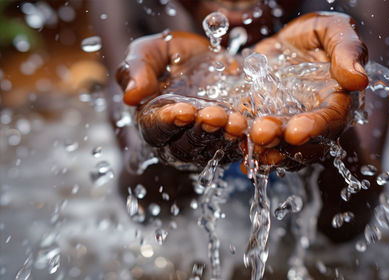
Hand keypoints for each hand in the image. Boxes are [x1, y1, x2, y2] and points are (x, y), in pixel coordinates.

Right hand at [116, 31, 248, 165]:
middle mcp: (176, 137)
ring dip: (225, 138)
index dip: (168, 123)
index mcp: (152, 119)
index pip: (155, 130)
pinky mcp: (229, 141)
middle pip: (185, 145)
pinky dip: (244, 142)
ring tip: (236, 123)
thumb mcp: (151, 50)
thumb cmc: (174, 55)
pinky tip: (251, 129)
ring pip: (212, 150)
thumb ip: (136, 68)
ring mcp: (204, 142)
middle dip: (201, 131)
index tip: (184, 110)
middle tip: (215, 115)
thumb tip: (131, 97)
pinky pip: (236, 149)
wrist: (211, 55)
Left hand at [247, 12, 368, 167]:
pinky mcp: (263, 126)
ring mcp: (287, 127)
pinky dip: (248, 149)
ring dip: (264, 151)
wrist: (284, 45)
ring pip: (280, 149)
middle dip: (282, 142)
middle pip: (303, 142)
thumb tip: (359, 79)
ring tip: (245, 147)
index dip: (315, 127)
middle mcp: (313, 121)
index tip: (296, 131)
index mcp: (336, 101)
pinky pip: (257, 143)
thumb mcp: (332, 30)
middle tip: (261, 135)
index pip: (331, 119)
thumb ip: (347, 49)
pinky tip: (236, 152)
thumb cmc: (314, 36)